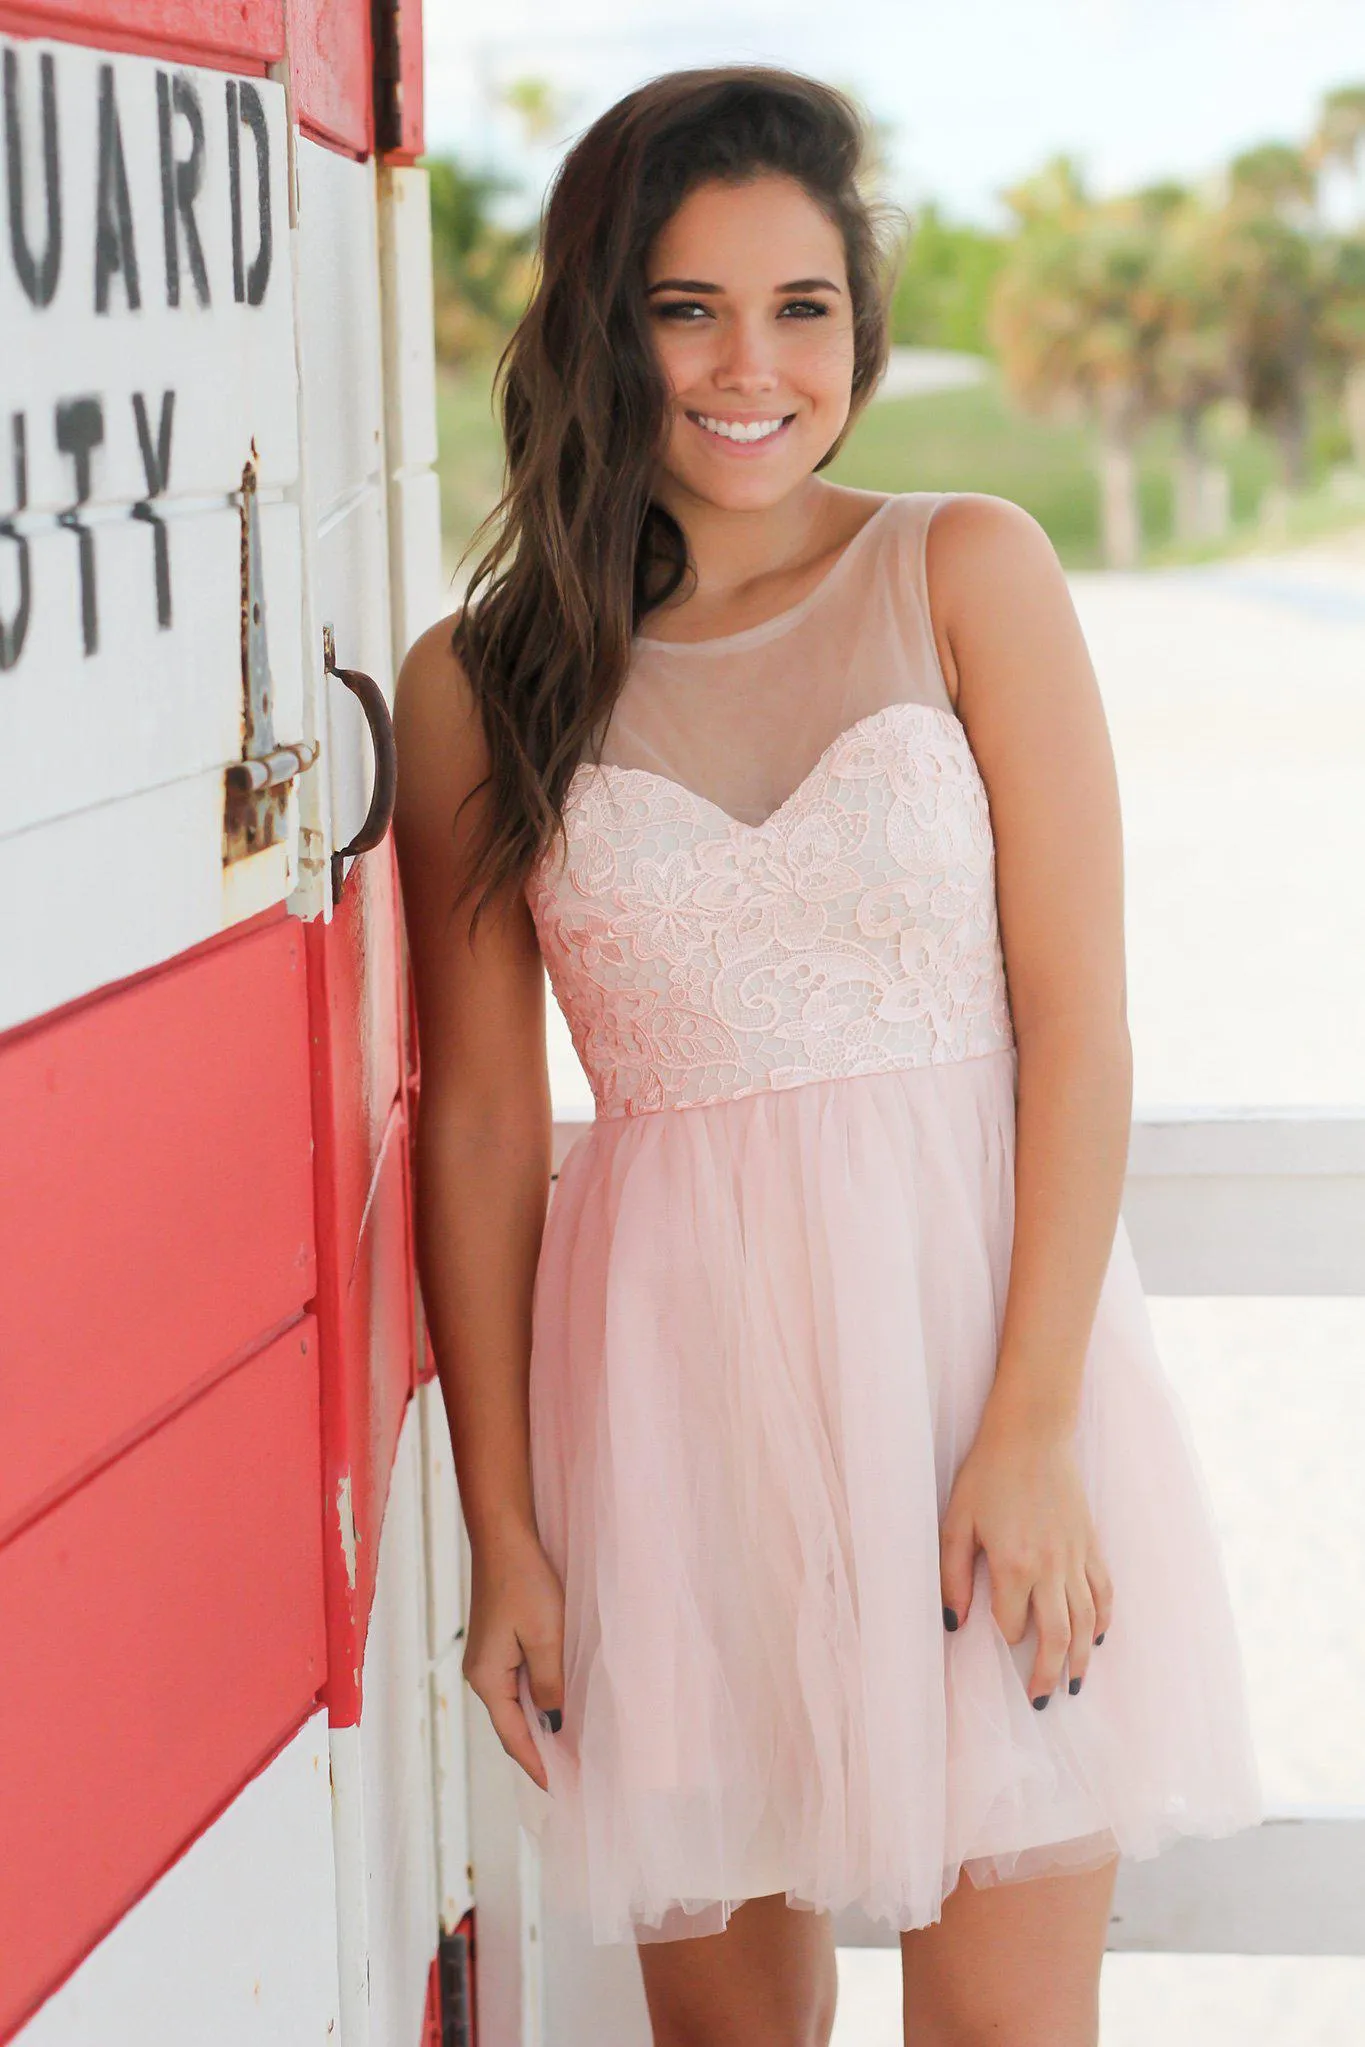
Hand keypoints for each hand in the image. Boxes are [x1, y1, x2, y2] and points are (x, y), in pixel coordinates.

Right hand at [462, 1524, 565, 1789]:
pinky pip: (518, 1684)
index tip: (562, 1790)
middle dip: (540, 1752)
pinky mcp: (498, 1644)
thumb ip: (551, 1685)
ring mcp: (488, 1659)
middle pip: (512, 1726)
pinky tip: (558, 1708)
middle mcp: (482, 1674)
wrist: (504, 1539)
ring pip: (517, 1705)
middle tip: (573, 1776)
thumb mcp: (546, 1637)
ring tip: (570, 1751)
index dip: (538, 1765)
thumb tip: (554, 1726)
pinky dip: (538, 1702)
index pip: (514, 1737)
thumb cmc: (525, 1584)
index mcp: (488, 1679)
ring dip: (540, 1727)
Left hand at [939, 1406, 1113, 1706]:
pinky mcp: (1091, 1543)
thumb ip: (953, 1575)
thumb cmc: (988, 1474)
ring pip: (1086, 1621)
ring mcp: (1076, 1557)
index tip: (1000, 1639)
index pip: (1014, 1624)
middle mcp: (1052, 1568)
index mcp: (1016, 1565)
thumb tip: (954, 1622)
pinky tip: (1098, 1637)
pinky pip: (1104, 1591)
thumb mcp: (956, 1521)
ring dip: (1081, 1658)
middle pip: (1057, 1636)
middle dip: (1050, 1673)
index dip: (1006, 1637)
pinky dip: (1104, 1618)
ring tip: (1074, 1685)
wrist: (1032, 1433)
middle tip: (1042, 1700)